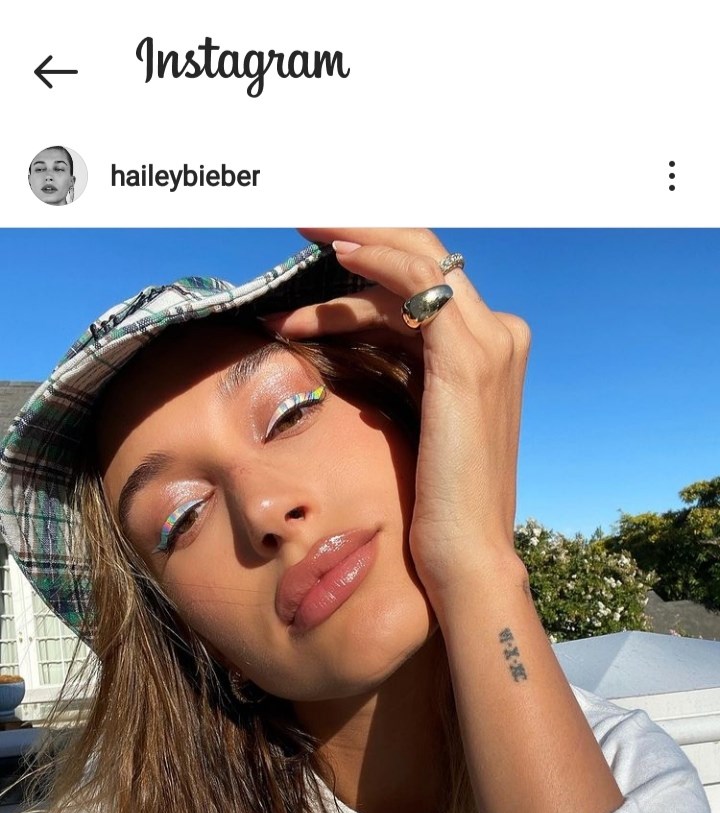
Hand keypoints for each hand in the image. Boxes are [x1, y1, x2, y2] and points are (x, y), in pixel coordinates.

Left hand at [266, 228, 530, 609]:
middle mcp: (499, 335)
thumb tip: (352, 348)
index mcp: (488, 350)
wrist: (464, 554)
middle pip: (424, 254)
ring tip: (300, 238)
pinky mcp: (468, 356)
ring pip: (417, 258)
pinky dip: (375, 259)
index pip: (427, 281)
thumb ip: (401, 375)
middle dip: (362, 228)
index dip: (374, 254)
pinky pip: (417, 281)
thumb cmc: (433, 503)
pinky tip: (335, 255)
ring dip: (353, 240)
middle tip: (306, 220)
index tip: (320, 249)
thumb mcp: (416, 422)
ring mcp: (491, 341)